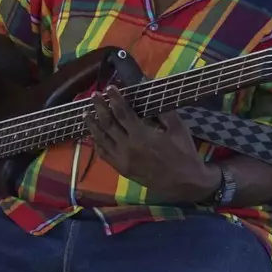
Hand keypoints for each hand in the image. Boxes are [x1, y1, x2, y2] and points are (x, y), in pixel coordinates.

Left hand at [84, 89, 218, 202]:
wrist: (185, 183)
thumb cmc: (184, 154)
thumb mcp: (178, 128)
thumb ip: (163, 111)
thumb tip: (154, 96)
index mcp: (141, 136)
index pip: (122, 112)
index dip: (114, 99)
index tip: (109, 88)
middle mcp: (127, 147)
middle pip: (107, 124)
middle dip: (99, 108)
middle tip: (94, 96)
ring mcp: (122, 160)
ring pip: (101, 140)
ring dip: (92, 125)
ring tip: (86, 114)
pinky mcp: (122, 170)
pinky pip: (104, 155)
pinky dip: (97, 144)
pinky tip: (94, 136)